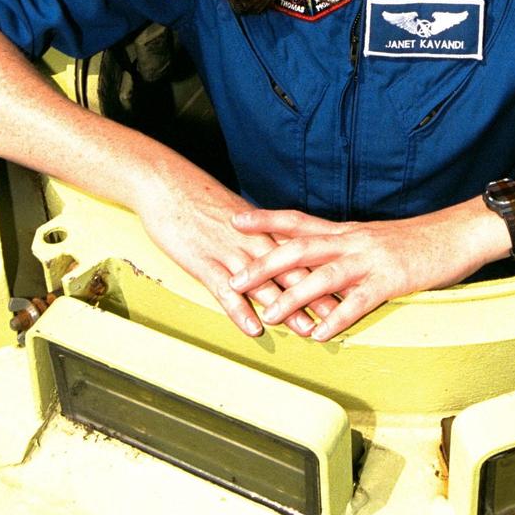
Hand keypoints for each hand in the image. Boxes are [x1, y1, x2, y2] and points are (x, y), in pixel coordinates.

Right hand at [133, 160, 338, 337]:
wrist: (167, 184)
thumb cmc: (199, 199)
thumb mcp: (235, 215)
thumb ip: (257, 234)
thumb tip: (275, 248)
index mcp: (262, 230)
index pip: (301, 255)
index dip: (324, 273)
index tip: (346, 287)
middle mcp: (252, 242)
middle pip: (291, 271)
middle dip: (317, 296)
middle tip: (341, 316)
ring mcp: (229, 253)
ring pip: (265, 285)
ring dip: (287, 309)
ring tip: (308, 330)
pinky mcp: (204, 263)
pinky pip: (226, 291)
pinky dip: (240, 310)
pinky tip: (254, 328)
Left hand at [229, 201, 495, 340]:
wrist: (458, 232)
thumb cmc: (417, 239)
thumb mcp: (374, 238)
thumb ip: (346, 248)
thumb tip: (317, 260)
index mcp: (347, 231)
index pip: (298, 220)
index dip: (266, 220)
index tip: (235, 220)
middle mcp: (352, 241)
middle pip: (300, 247)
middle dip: (264, 263)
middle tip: (234, 278)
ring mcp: (370, 261)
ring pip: (323, 275)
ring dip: (293, 296)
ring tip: (268, 315)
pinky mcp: (390, 281)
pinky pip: (358, 301)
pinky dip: (337, 318)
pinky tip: (320, 334)